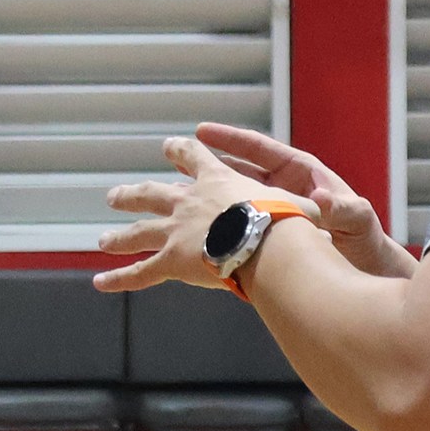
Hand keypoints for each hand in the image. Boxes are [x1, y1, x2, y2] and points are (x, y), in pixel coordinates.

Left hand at [94, 136, 318, 293]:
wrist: (265, 240)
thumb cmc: (290, 222)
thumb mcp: (298, 207)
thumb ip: (302, 209)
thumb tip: (330, 209)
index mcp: (219, 180)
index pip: (195, 159)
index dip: (182, 152)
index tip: (169, 146)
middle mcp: (189, 200)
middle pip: (153, 193)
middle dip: (134, 194)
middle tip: (114, 194)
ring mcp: (176, 230)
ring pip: (139, 231)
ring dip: (119, 235)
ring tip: (101, 240)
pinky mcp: (171, 261)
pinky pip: (140, 273)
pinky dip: (119, 279)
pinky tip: (100, 284)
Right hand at [194, 123, 413, 278]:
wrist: (366, 270)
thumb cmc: (365, 241)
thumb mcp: (355, 219)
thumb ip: (341, 209)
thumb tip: (324, 201)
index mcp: (302, 174)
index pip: (260, 150)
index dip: (230, 140)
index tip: (201, 131)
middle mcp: (283, 191)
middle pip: (238, 173)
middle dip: (208, 166)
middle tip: (175, 155)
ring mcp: (273, 214)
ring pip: (232, 201)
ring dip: (207, 197)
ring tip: (173, 193)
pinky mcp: (269, 238)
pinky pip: (238, 230)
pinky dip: (217, 229)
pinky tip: (193, 232)